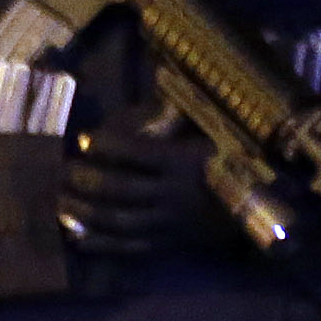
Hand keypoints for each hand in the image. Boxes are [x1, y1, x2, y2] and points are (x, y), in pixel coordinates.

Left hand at [60, 112, 246, 257]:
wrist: (259, 209)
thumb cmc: (234, 161)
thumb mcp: (214, 132)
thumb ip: (183, 114)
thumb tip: (158, 74)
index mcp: (185, 162)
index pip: (138, 153)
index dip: (108, 145)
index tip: (82, 138)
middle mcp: (175, 194)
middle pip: (122, 189)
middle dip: (87, 179)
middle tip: (62, 170)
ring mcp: (170, 222)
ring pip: (121, 219)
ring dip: (87, 211)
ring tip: (60, 201)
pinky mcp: (168, 243)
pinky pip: (131, 246)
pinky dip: (102, 243)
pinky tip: (77, 237)